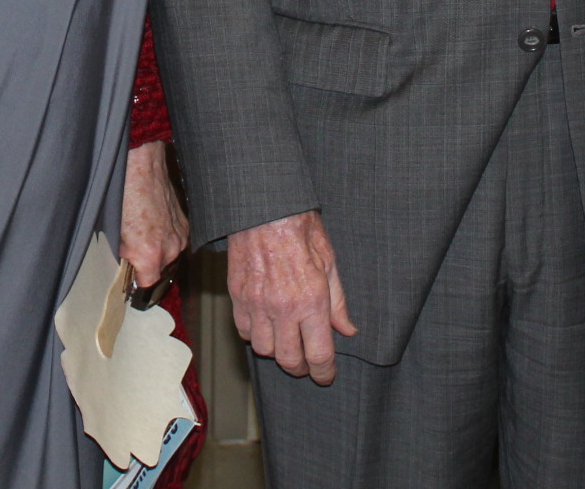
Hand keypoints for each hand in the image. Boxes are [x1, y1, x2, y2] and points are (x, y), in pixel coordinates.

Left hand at [120, 142, 189, 290]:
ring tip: (143, 231)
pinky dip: (166, 236)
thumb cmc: (123, 194)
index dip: (137, 283)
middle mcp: (170, 249)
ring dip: (158, 249)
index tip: (131, 279)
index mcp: (149, 254)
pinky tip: (153, 222)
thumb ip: (121, 255)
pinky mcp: (185, 223)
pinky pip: (176, 239)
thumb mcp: (113, 231)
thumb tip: (124, 264)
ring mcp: (180, 235)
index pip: (147, 285)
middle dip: (146, 263)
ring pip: (169, 255)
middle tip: (132, 248)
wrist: (141, 164)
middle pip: (159, 270)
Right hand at [226, 211, 353, 384]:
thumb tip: (347, 330)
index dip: (324, 373)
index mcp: (311, 300)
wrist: (265, 207)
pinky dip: (255, 334)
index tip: (326, 376)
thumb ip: (338, 302)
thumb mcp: (330, 261)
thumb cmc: (300, 228)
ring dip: (277, 352)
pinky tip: (266, 325)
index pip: (318, 354)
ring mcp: (256, 303)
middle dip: (300, 368)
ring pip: (264, 350)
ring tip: (286, 342)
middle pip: (288, 360)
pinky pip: (244, 330)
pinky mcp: (237, 296)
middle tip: (307, 363)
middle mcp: (282, 307)